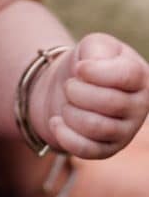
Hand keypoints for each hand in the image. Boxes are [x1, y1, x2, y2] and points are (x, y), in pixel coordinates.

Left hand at [37, 33, 148, 158]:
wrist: (70, 87)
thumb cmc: (86, 63)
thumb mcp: (92, 45)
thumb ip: (97, 49)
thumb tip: (92, 67)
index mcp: (140, 77)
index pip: (128, 75)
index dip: (98, 72)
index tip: (79, 68)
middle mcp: (139, 106)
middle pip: (110, 103)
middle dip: (78, 91)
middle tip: (69, 85)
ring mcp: (125, 131)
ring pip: (96, 127)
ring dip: (70, 111)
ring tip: (66, 102)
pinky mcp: (107, 150)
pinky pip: (86, 150)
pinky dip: (64, 135)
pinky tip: (55, 121)